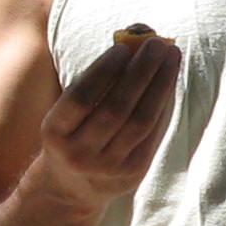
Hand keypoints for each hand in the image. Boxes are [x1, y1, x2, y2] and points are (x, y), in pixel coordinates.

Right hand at [25, 31, 180, 211]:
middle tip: (156, 43)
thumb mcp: (68, 110)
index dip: (103, 72)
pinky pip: (154, 133)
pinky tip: (170, 81)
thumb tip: (135, 38)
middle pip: (116, 109)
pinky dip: (165, 104)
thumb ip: (96, 77)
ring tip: (171, 55)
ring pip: (141, 122)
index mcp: (55, 133)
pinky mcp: (133, 173)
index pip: (81, 98)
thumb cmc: (72, 132)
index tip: (123, 47)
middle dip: (140, 72)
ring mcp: (109, 168)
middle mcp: (79, 154)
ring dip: (160, 85)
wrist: (71, 188)